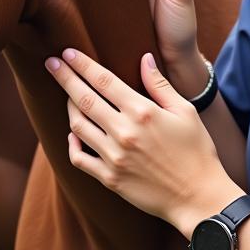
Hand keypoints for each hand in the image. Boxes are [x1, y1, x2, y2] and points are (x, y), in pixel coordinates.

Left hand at [44, 47, 238, 234]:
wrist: (198, 197)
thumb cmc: (197, 151)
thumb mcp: (185, 112)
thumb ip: (160, 85)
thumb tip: (144, 58)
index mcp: (142, 112)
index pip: (103, 80)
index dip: (82, 64)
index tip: (67, 52)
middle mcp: (124, 132)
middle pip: (83, 98)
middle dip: (64, 77)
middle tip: (51, 63)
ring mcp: (113, 157)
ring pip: (77, 126)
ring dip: (69, 107)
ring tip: (68, 96)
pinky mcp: (109, 179)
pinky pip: (79, 158)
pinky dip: (71, 144)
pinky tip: (73, 134)